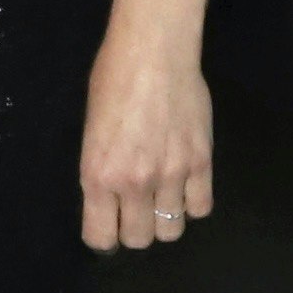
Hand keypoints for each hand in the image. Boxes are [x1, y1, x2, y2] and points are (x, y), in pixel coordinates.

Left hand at [77, 23, 212, 250]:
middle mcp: (135, 183)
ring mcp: (172, 175)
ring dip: (164, 218)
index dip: (104, 236)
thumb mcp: (90, 132)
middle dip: (134, 230)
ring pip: (172, 229)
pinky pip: (201, 207)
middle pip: (139, 239)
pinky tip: (184, 185)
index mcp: (99, 176)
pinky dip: (192, 203)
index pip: (101, 238)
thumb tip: (109, 199)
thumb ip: (101, 171)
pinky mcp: (202, 163)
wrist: (154, 53)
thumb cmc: (111, 82)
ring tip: (161, 196)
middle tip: (135, 208)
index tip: (107, 225)